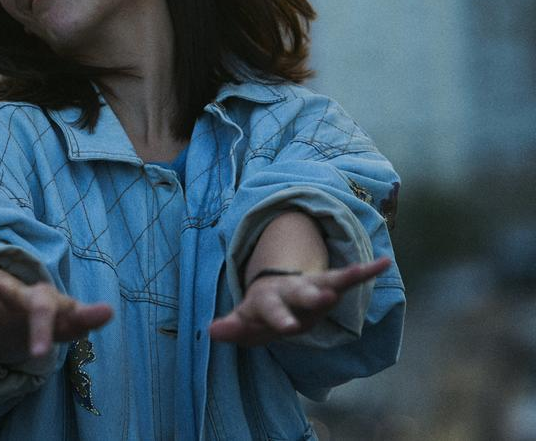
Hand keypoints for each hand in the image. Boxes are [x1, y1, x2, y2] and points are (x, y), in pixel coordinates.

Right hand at [0, 265, 111, 363]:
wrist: (25, 311)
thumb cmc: (52, 318)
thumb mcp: (69, 321)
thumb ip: (85, 318)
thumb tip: (109, 310)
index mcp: (39, 300)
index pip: (43, 312)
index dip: (42, 331)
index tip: (38, 353)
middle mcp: (14, 299)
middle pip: (9, 293)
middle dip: (0, 291)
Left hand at [208, 257, 391, 346]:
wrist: (276, 290)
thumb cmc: (261, 312)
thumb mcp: (245, 322)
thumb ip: (232, 329)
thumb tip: (211, 331)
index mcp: (268, 301)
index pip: (271, 311)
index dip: (278, 318)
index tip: (288, 327)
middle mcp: (291, 292)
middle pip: (301, 295)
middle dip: (312, 298)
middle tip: (324, 298)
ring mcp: (311, 287)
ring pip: (328, 282)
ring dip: (345, 279)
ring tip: (369, 269)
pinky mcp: (329, 285)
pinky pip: (348, 278)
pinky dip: (366, 271)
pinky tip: (383, 263)